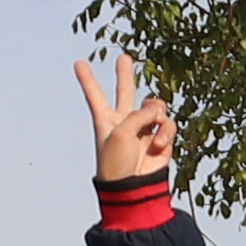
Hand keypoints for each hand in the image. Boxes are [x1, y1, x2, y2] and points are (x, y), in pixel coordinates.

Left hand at [77, 52, 173, 189]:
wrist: (133, 188)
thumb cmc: (118, 162)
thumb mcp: (121, 131)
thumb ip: (139, 114)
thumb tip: (159, 112)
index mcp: (105, 121)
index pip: (95, 96)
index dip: (87, 79)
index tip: (78, 63)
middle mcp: (124, 122)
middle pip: (125, 92)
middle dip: (125, 75)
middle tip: (125, 57)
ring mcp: (143, 130)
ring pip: (154, 106)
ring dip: (156, 112)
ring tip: (153, 126)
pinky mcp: (161, 139)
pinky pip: (167, 124)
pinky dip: (166, 131)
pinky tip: (159, 144)